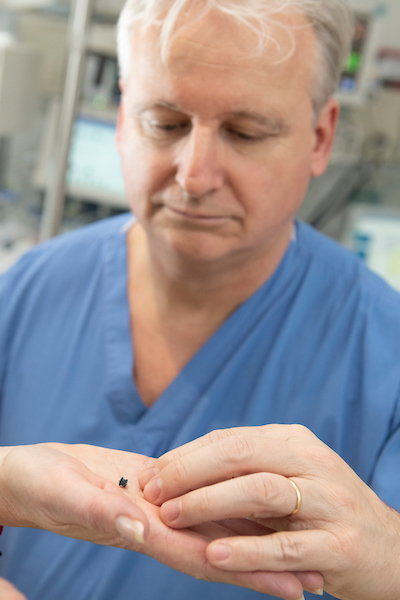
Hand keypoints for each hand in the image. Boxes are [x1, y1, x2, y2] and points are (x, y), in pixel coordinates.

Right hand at [0, 443, 318, 596]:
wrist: (32, 476)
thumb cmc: (39, 486)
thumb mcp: (65, 495)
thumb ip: (99, 512)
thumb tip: (137, 526)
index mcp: (139, 529)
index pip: (200, 555)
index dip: (245, 572)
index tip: (289, 586)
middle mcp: (158, 525)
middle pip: (220, 548)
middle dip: (266, 564)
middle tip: (316, 577)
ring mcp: (161, 508)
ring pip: (217, 525)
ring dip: (258, 539)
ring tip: (302, 551)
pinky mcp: (159, 489)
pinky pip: (203, 499)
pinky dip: (232, 507)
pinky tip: (258, 507)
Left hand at [139, 424, 399, 599]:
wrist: (388, 549)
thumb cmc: (322, 510)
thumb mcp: (289, 476)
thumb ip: (247, 468)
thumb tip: (179, 468)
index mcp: (294, 442)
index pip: (231, 438)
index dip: (186, 455)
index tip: (151, 473)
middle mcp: (313, 463)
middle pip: (242, 453)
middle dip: (190, 471)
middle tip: (153, 491)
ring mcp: (329, 502)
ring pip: (262, 491)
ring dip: (210, 503)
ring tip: (173, 516)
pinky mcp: (340, 546)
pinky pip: (287, 547)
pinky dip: (248, 550)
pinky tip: (215, 555)